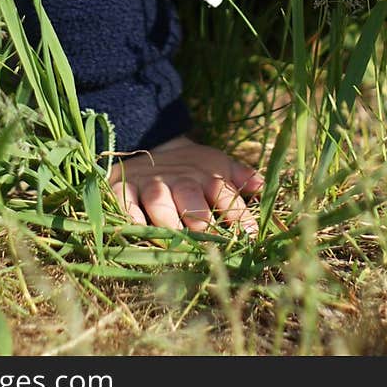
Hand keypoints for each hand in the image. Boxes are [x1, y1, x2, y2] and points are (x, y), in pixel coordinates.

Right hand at [107, 134, 263, 234]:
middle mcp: (179, 177)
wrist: (148, 143)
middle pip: (190, 194)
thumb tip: (262, 187)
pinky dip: (130, 214)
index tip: (250, 237)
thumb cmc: (190, 167)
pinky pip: (124, 201)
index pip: (224, 191)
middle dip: (199, 218)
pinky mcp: (123, 187)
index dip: (238, 214)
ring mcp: (150, 182)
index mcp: (205, 173)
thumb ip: (239, 177)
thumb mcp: (216, 166)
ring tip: (175, 242)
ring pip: (158, 199)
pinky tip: (138, 229)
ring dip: (168, 219)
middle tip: (209, 242)